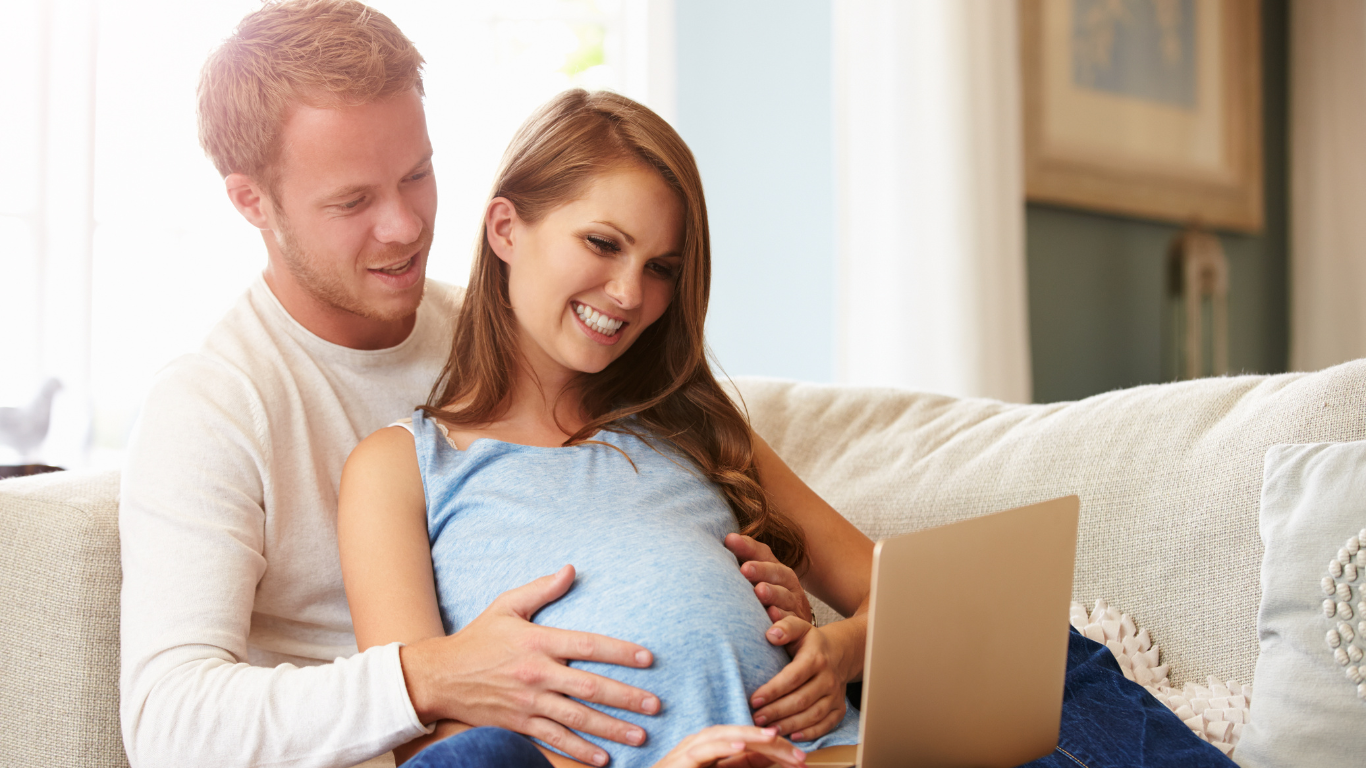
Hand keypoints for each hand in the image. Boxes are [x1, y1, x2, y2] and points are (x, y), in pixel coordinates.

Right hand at [399, 565, 660, 766]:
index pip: (588, 645)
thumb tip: (571, 569)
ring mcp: (528, 702)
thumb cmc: (477, 638)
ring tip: (640, 735)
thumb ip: (541, 589)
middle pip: (590, 687)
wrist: (439, 676)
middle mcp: (537, 674)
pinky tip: (603, 758)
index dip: (620, 652)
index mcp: (538, 641)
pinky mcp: (519, 724)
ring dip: (611, 728)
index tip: (648, 659)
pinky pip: (554, 740)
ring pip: (577, 719)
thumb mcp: (506, 606)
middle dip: (626, 698)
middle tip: (655, 706)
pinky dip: (579, 751)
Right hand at [653, 726, 805, 767]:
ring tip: (773, 737)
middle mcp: (702, 745)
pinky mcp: (679, 762)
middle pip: (740, 735)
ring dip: (749, 735)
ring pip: (722, 735)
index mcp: (714, 749)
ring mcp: (689, 751)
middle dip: (771, 743)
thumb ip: (744, 766)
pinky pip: (703, 750)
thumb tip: (773, 758)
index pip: (750, 743)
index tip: (801, 760)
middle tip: (798, 755)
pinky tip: (739, 745)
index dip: (777, 749)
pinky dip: (722, 745)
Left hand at [725, 533, 812, 623]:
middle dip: (761, 570)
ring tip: (759, 591)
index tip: (729, 540)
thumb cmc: (768, 600)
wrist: (796, 629)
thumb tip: (719, 545)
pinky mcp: (799, 627)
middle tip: (745, 569)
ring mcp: (794, 605)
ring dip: (773, 593)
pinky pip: (793, 622)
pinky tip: (771, 618)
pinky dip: (783, 621)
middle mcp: (788, 584)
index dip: (747, 547)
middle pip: (776, 573)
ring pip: (785, 597)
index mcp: (776, 569)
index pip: (762, 554)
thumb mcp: (759, 580)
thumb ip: (742, 564)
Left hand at [748, 619, 851, 742]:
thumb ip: (785, 627)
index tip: (754, 699)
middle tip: (756, 719)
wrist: (840, 652)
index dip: (773, 690)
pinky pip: (826, 725)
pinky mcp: (839, 708)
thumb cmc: (811, 642)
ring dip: (790, 725)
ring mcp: (835, 695)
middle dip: (777, 712)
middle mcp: (828, 678)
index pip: (793, 677)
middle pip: (801, 700)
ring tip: (769, 731)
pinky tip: (793, 737)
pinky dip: (811, 733)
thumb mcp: (799, 628)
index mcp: (816, 658)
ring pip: (813, 715)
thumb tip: (771, 634)